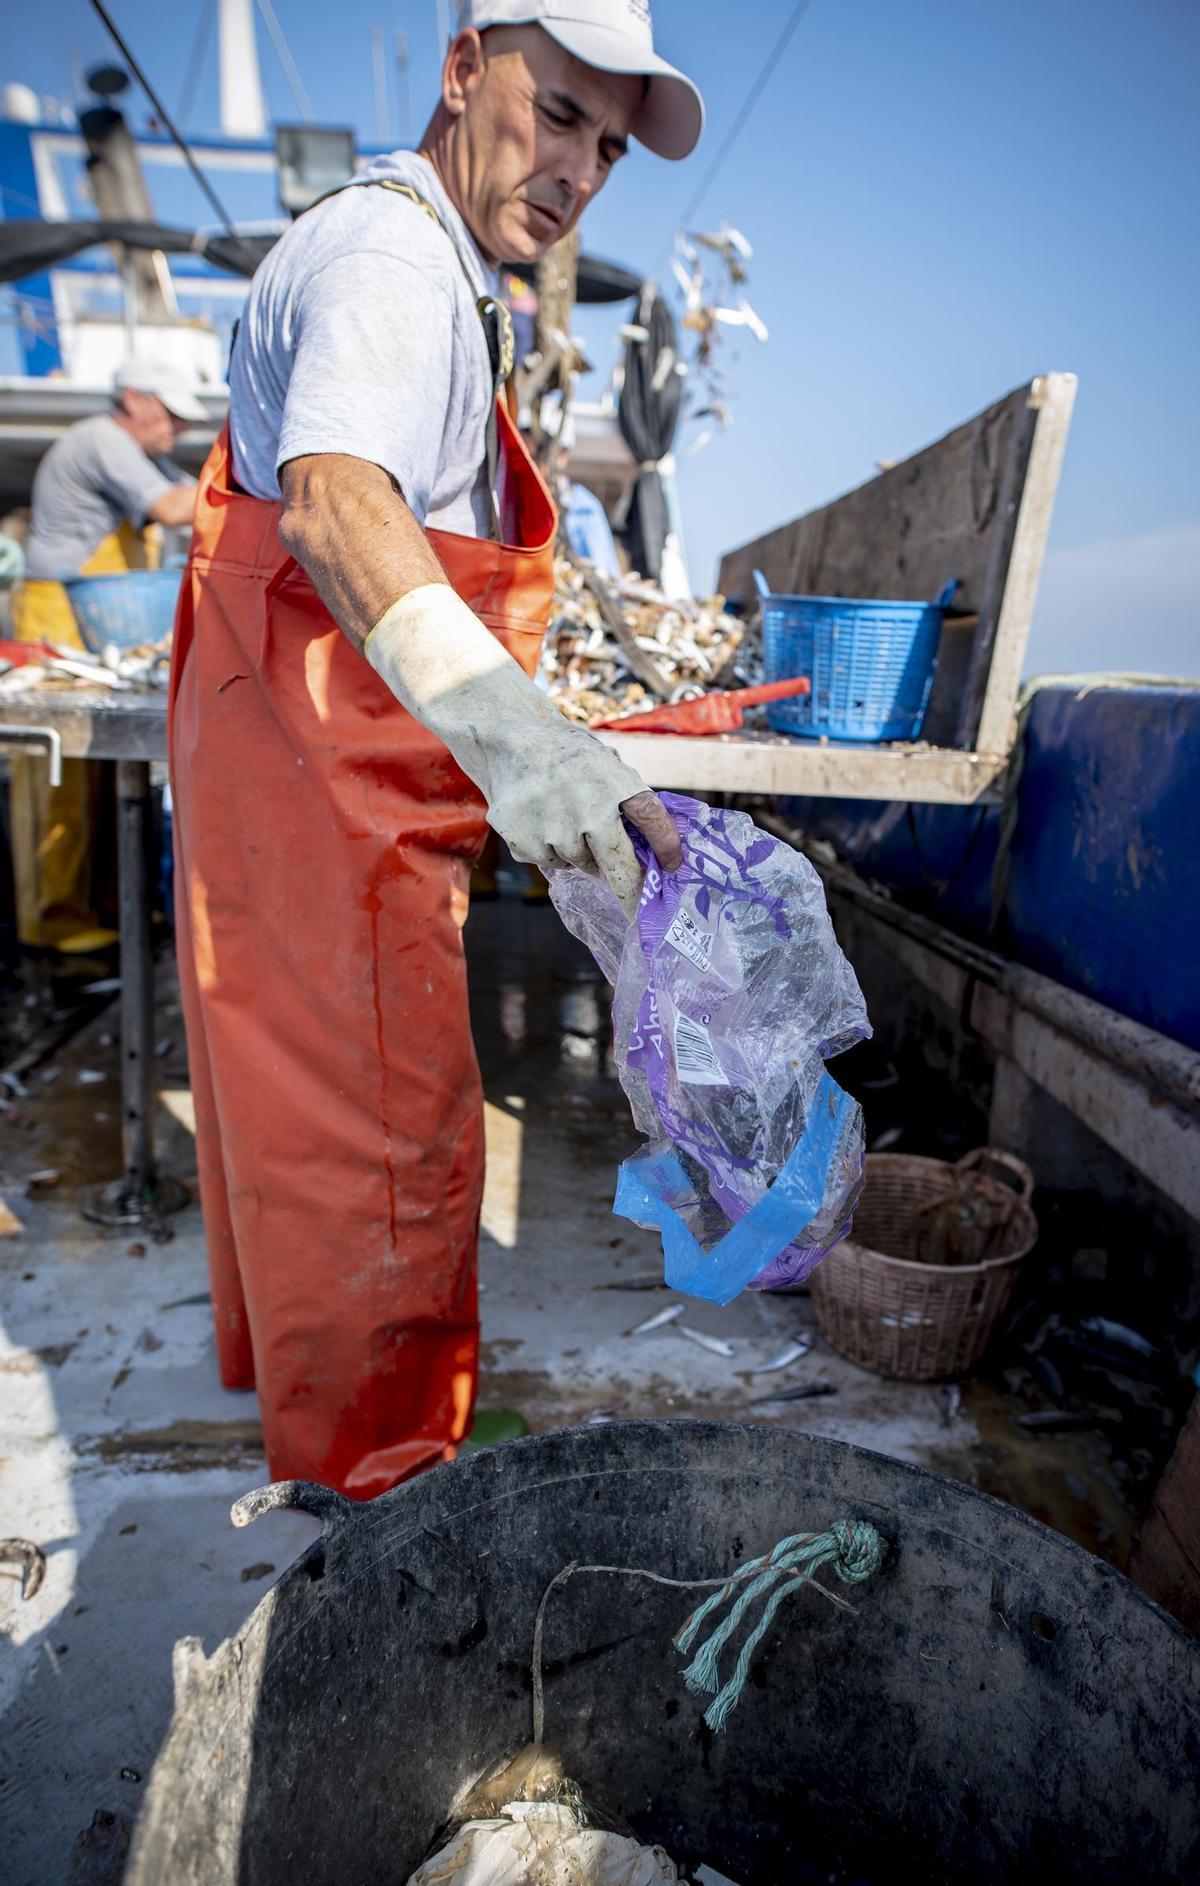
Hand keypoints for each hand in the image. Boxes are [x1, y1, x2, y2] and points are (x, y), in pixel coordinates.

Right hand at [493, 724, 681, 919]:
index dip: (666, 845)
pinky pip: (549, 861)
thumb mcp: (606, 765)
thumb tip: (649, 854)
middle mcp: (588, 807)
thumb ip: (625, 802)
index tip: (674, 866)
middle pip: (618, 865)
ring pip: (580, 864)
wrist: (512, 738)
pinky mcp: (524, 840)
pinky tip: (540, 820)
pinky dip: (549, 849)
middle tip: (636, 911)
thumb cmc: (569, 758)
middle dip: (630, 892)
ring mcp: (554, 827)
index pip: (651, 819)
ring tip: (565, 818)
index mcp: (614, 782)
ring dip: (580, 853)